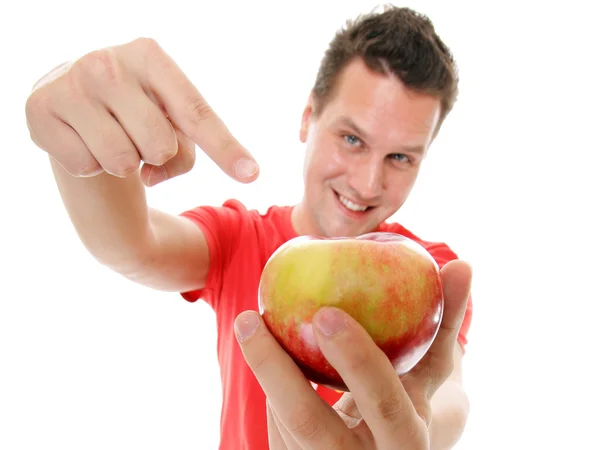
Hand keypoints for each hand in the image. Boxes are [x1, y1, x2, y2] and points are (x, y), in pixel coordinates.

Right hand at [25, 38, 258, 185]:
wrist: (72, 102)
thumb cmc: (134, 109)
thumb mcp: (168, 114)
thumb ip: (186, 142)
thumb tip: (161, 174)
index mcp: (151, 56)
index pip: (195, 111)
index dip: (225, 147)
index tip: (252, 174)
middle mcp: (108, 63)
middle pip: (161, 144)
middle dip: (157, 155)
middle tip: (138, 136)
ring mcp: (70, 85)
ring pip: (123, 161)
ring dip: (124, 164)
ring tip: (110, 138)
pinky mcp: (40, 111)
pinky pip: (87, 166)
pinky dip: (91, 165)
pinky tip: (82, 140)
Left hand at [235, 259, 471, 448]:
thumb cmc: (408, 404)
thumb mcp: (429, 374)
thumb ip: (445, 323)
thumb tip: (462, 265)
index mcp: (407, 441)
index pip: (384, 403)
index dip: (358, 360)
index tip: (326, 312)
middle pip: (309, 424)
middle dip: (275, 369)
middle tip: (248, 318)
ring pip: (283, 424)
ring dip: (268, 372)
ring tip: (252, 326)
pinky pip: (274, 431)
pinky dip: (272, 389)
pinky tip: (269, 359)